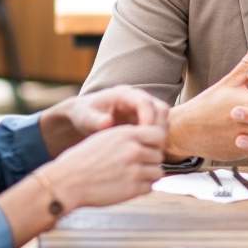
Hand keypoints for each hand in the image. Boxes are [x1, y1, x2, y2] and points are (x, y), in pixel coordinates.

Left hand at [40, 86, 168, 155]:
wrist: (84, 117)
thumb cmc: (83, 115)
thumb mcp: (85, 117)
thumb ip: (95, 120)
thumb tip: (107, 122)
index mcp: (123, 94)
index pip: (145, 102)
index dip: (148, 118)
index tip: (144, 136)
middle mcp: (137, 99)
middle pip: (160, 109)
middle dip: (159, 128)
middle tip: (152, 147)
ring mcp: (143, 110)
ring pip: (163, 120)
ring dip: (160, 135)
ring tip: (150, 151)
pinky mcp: (145, 120)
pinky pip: (158, 129)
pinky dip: (156, 139)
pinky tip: (147, 152)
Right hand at [44, 123, 166, 208]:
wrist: (67, 181)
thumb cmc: (83, 159)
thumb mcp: (105, 138)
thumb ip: (128, 137)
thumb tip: (148, 141)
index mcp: (126, 134)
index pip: (158, 134)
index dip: (156, 143)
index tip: (149, 149)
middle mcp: (133, 150)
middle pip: (159, 155)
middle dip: (151, 161)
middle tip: (137, 166)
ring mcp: (134, 170)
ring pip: (157, 172)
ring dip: (148, 175)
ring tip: (133, 176)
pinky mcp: (132, 189)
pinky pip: (150, 187)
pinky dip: (142, 188)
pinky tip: (128, 186)